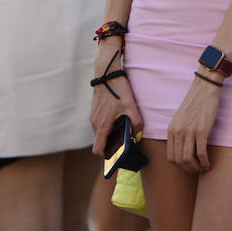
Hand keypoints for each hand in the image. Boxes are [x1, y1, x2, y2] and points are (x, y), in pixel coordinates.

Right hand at [90, 41, 141, 156]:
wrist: (106, 73)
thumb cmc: (117, 90)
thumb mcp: (131, 106)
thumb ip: (136, 123)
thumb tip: (138, 135)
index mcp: (102, 125)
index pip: (98, 150)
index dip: (106, 156)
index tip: (115, 157)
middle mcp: (95, 123)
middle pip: (100, 142)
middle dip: (110, 145)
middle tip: (124, 144)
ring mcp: (93, 116)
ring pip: (100, 132)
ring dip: (109, 134)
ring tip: (123, 130)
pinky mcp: (95, 110)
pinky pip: (100, 124)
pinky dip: (107, 126)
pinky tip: (118, 118)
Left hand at [165, 74, 220, 172]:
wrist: (204, 89)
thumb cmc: (194, 104)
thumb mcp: (180, 119)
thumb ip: (178, 132)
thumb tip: (182, 150)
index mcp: (171, 130)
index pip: (170, 157)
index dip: (180, 166)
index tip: (188, 167)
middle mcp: (177, 132)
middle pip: (179, 160)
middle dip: (188, 169)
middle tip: (197, 170)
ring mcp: (189, 132)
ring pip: (189, 159)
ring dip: (196, 168)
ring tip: (203, 168)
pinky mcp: (201, 131)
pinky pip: (201, 153)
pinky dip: (205, 162)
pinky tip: (209, 164)